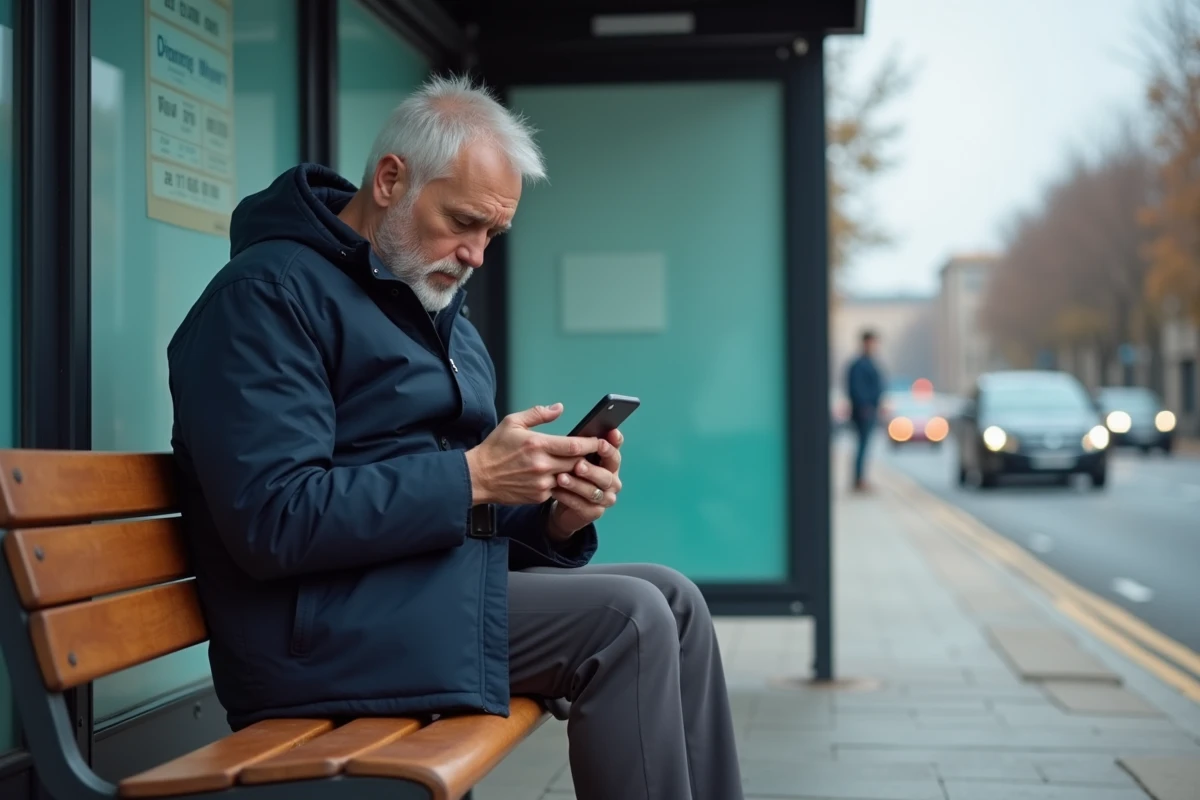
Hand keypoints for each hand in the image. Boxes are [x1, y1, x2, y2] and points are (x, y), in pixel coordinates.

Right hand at [465, 404, 601, 505]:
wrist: (478, 477)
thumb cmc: (494, 448)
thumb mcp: (513, 422)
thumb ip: (538, 414)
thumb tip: (559, 408)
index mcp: (537, 444)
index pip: (574, 445)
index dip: (591, 443)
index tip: (600, 440)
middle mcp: (542, 465)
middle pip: (577, 462)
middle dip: (588, 458)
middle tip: (596, 453)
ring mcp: (541, 483)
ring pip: (571, 478)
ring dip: (578, 473)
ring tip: (583, 466)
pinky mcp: (539, 496)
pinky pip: (559, 489)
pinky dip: (564, 483)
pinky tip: (564, 477)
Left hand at [547, 428, 623, 539]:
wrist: (560, 501)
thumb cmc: (565, 470)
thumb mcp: (565, 452)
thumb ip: (565, 433)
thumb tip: (558, 407)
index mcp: (608, 461)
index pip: (615, 449)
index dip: (614, 442)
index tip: (610, 433)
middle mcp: (611, 479)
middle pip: (608, 473)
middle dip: (593, 468)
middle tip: (578, 463)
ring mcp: (605, 497)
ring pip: (595, 490)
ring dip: (577, 484)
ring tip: (561, 478)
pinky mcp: (594, 512)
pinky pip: (583, 505)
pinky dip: (569, 498)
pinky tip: (556, 491)